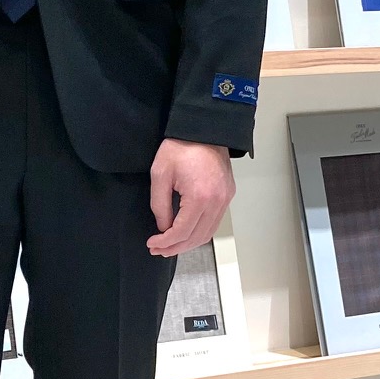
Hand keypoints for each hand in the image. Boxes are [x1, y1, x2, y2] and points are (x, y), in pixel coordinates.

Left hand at [148, 139, 234, 257]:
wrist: (203, 129)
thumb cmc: (181, 147)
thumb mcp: (160, 174)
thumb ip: (160, 205)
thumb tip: (164, 228)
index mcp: (200, 197)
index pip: (182, 231)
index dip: (166, 242)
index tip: (152, 243)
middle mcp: (217, 201)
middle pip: (196, 237)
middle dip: (175, 247)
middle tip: (158, 249)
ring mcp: (225, 199)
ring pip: (208, 233)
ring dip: (188, 243)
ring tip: (170, 245)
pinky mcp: (227, 195)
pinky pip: (214, 222)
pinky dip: (199, 232)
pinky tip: (185, 233)